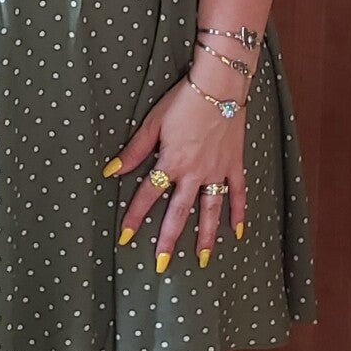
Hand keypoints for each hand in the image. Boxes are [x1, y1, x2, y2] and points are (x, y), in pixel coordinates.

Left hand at [104, 73, 247, 263]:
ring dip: (205, 236)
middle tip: (162, 265)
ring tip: (201, 259)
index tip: (124, 237)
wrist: (219, 86)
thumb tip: (111, 170)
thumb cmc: (183, 101)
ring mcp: (217, 171)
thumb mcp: (153, 123)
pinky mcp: (234, 165)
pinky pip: (237, 193)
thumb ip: (134, 150)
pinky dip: (238, 213)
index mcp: (172, 162)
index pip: (148, 195)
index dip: (134, 216)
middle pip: (178, 212)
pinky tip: (236, 233)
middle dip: (168, 239)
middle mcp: (194, 173)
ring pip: (210, 210)